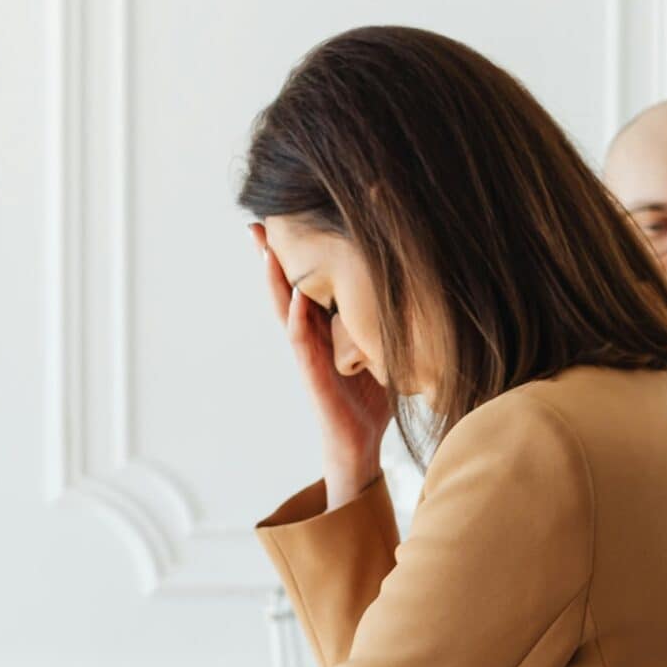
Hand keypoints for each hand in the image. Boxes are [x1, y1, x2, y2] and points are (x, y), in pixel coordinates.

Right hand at [254, 224, 391, 507]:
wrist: (360, 443)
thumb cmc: (369, 398)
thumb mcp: (377, 351)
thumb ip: (379, 326)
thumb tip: (409, 295)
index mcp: (324, 329)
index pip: (305, 284)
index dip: (294, 257)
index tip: (285, 223)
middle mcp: (310, 337)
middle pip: (286, 290)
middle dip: (271, 258)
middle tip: (257, 224)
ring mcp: (308, 355)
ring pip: (286, 310)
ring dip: (275, 282)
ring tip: (266, 251)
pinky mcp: (313, 375)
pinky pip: (303, 343)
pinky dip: (298, 319)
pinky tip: (298, 298)